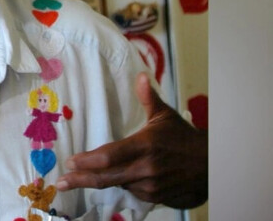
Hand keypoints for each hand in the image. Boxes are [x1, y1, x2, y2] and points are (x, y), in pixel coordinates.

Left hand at [56, 72, 206, 208]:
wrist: (213, 165)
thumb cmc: (185, 138)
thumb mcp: (166, 116)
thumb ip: (148, 98)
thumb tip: (141, 76)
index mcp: (144, 146)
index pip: (108, 156)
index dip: (87, 161)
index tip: (70, 162)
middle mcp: (145, 169)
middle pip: (106, 178)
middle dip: (80, 180)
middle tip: (61, 182)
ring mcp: (151, 186)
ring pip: (118, 185)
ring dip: (103, 181)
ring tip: (84, 178)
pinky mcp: (157, 198)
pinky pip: (132, 192)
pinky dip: (124, 185)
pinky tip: (119, 178)